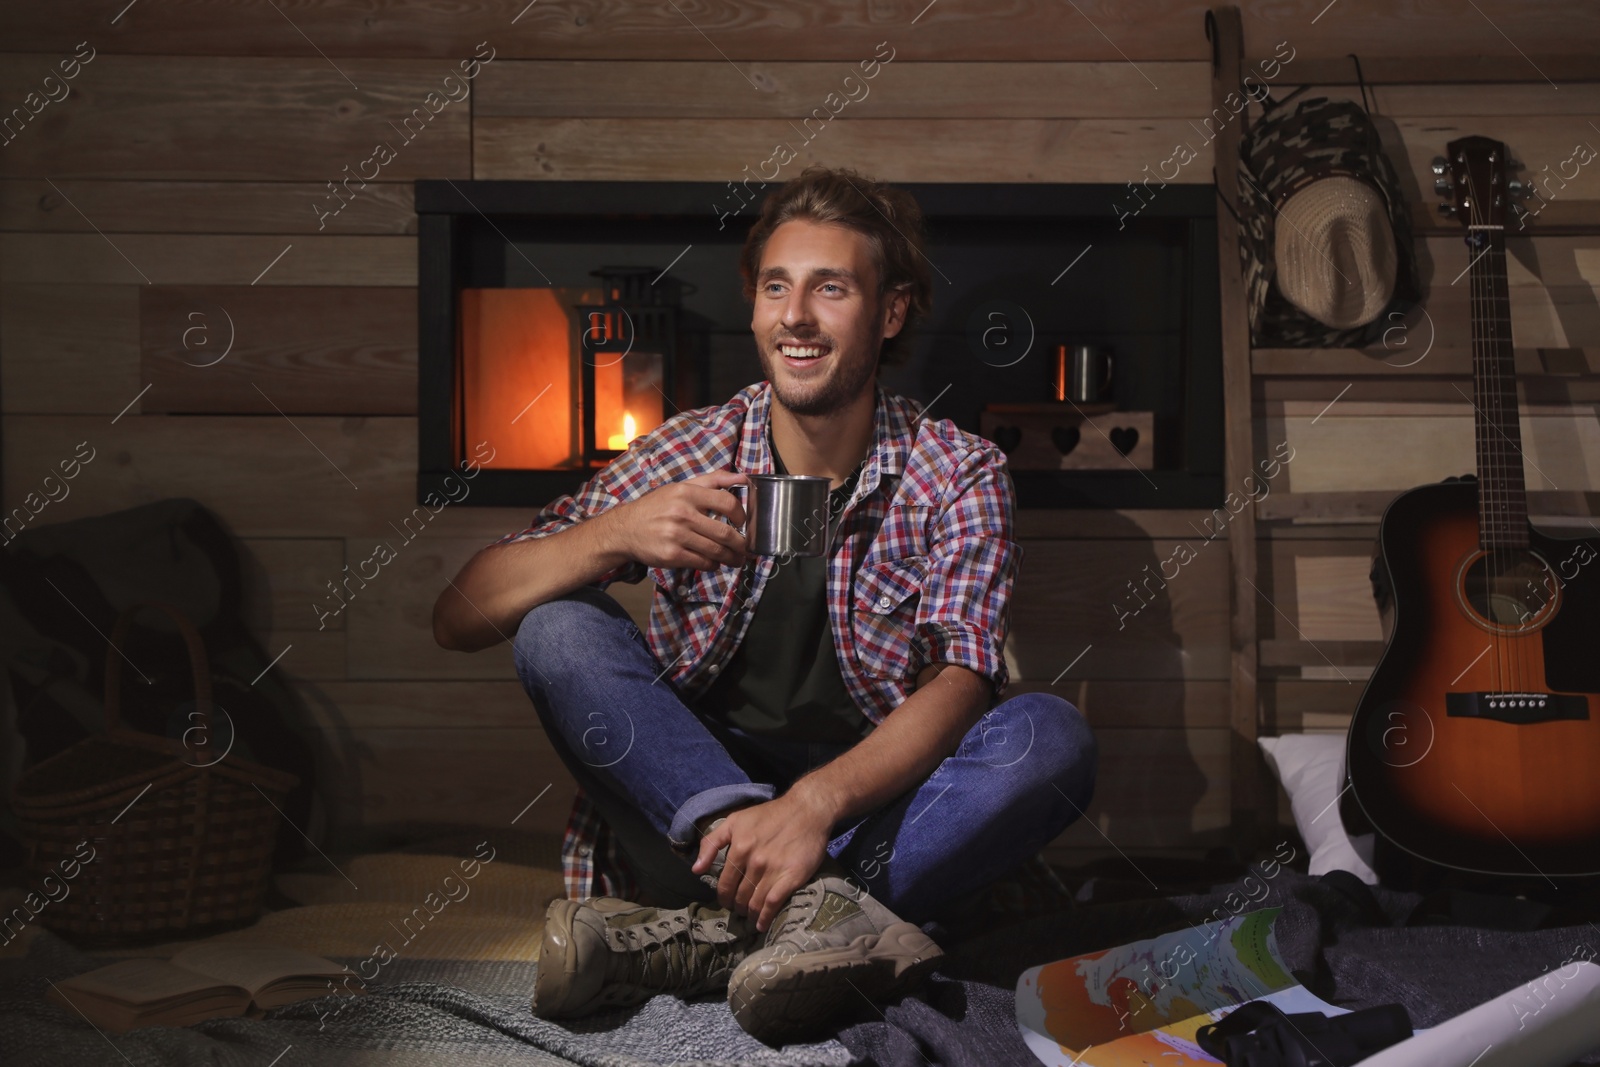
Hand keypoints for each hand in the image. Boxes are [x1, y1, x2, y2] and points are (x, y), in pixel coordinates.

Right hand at [606, 471, 748, 570]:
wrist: (625, 529)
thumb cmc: (657, 507)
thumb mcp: (681, 487)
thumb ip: (713, 480)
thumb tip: (744, 479)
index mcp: (687, 493)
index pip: (727, 502)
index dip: (742, 515)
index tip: (744, 524)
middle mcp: (682, 513)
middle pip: (725, 532)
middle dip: (741, 544)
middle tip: (746, 549)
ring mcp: (676, 536)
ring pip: (716, 551)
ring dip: (731, 558)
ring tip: (736, 559)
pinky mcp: (671, 555)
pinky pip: (702, 563)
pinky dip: (713, 565)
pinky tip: (715, 562)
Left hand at [692, 789, 834, 931]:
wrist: (807, 810)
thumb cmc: (769, 815)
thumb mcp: (735, 820)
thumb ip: (711, 842)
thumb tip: (696, 870)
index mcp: (739, 847)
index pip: (724, 883)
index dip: (723, 897)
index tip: (726, 901)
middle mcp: (754, 861)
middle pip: (739, 896)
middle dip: (736, 907)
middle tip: (739, 909)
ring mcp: (773, 870)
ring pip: (754, 903)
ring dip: (750, 914)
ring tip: (750, 916)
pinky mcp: (791, 877)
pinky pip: (773, 904)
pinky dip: (765, 918)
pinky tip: (762, 925)